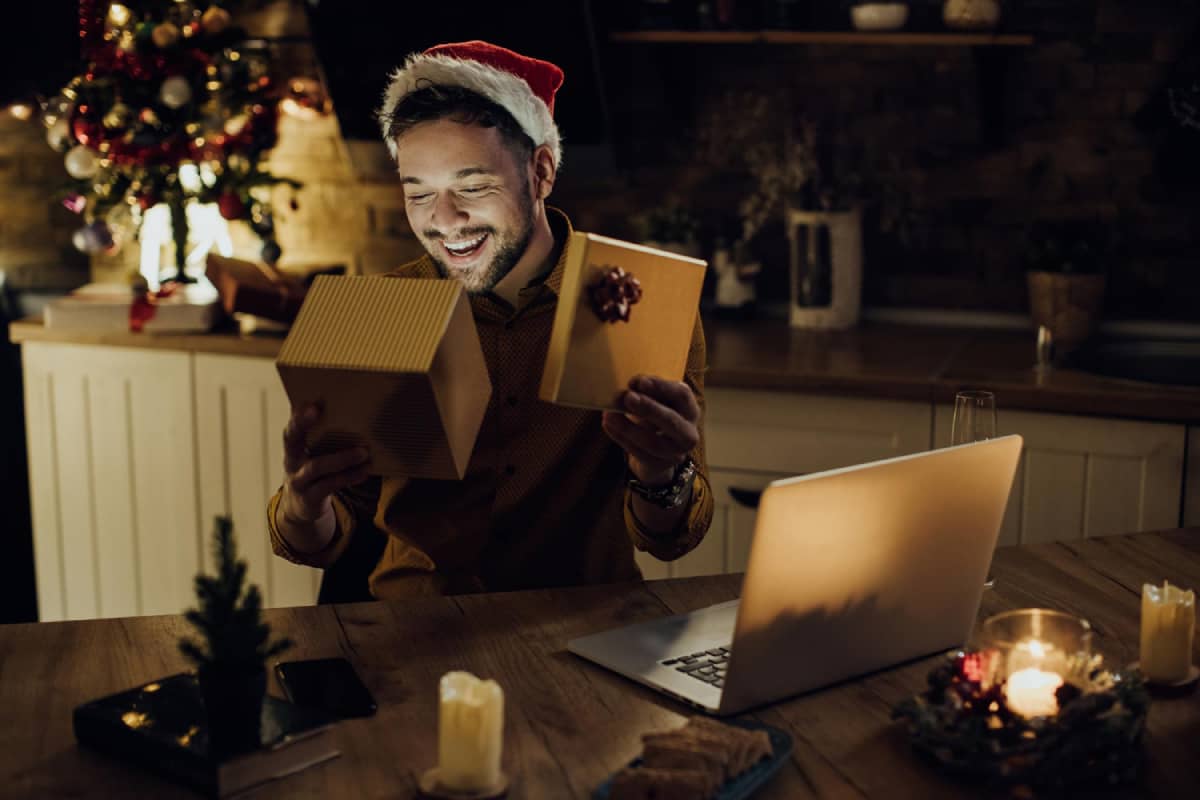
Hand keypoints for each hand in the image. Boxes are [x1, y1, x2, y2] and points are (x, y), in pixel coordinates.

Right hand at [280, 404, 369, 524]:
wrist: (301, 507)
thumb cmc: (313, 470)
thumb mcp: (311, 454)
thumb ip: (319, 434)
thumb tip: (339, 406)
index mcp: (292, 447)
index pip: (290, 427)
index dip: (296, 415)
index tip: (309, 402)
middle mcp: (291, 461)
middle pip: (292, 440)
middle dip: (303, 424)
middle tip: (318, 411)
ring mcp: (299, 480)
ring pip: (317, 466)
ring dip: (341, 458)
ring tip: (363, 452)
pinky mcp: (311, 498)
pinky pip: (329, 485)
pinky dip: (348, 477)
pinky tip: (364, 471)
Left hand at [601, 375, 699, 485]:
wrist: (655, 451)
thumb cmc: (654, 417)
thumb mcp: (655, 401)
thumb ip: (647, 393)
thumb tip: (630, 386)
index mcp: (689, 409)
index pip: (681, 395)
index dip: (661, 387)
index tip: (640, 382)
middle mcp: (688, 432)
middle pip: (671, 421)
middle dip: (649, 408)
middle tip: (628, 397)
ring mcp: (677, 453)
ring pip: (653, 442)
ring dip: (629, 427)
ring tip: (610, 414)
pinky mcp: (661, 466)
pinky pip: (639, 453)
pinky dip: (621, 438)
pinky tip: (608, 425)